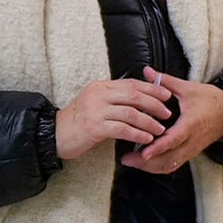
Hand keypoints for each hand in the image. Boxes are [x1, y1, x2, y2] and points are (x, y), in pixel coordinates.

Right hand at [54, 76, 177, 161]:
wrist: (55, 135)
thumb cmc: (78, 121)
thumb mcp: (95, 103)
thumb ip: (114, 98)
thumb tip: (141, 98)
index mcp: (100, 86)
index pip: (131, 83)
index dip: (151, 89)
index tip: (167, 95)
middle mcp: (98, 95)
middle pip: (134, 95)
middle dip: (154, 104)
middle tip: (168, 113)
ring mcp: (95, 110)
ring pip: (130, 112)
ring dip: (149, 121)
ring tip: (160, 129)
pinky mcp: (94, 127)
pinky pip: (122, 129)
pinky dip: (137, 133)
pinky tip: (147, 138)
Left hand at [126, 74, 222, 173]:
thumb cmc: (210, 99)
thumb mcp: (188, 88)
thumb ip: (165, 81)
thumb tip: (147, 71)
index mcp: (191, 124)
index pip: (174, 139)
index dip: (158, 147)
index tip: (144, 153)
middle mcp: (191, 141)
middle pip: (169, 159)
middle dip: (147, 163)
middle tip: (127, 159)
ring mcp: (191, 149)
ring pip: (170, 165)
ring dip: (151, 167)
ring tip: (132, 162)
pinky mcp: (190, 153)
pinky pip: (174, 164)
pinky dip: (159, 166)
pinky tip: (145, 163)